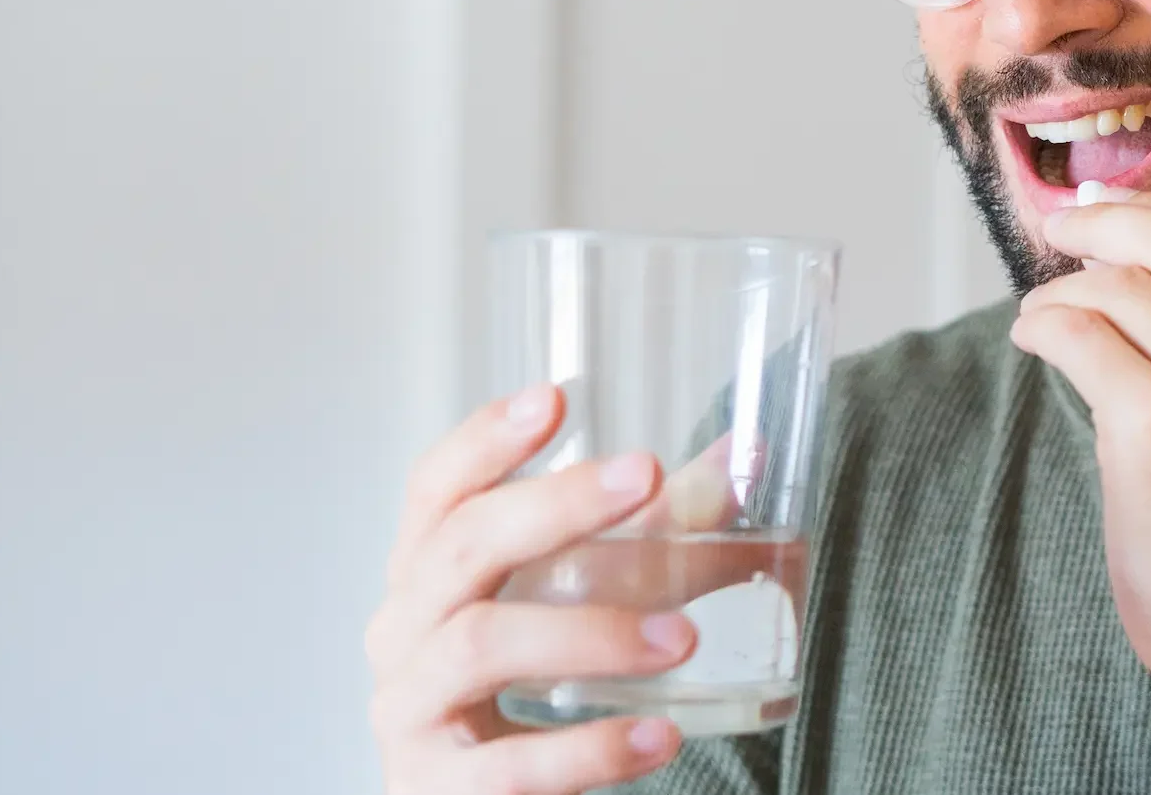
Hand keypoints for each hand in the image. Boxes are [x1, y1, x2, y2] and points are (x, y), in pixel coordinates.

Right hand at [365, 386, 718, 793]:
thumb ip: (660, 536)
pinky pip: (510, 769)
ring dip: (590, 630)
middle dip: (555, 502)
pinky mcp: (439, 794)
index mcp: (429, 576)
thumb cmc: (524, 694)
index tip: (555, 396)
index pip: (436, 490)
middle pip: (462, 545)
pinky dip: (590, 750)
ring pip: (480, 645)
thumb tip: (748, 462)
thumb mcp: (584, 603)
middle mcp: (402, 634)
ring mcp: (409, 714)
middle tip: (648, 472)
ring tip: (685, 637)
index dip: (485, 440)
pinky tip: (659, 736)